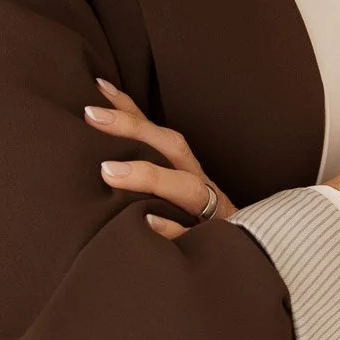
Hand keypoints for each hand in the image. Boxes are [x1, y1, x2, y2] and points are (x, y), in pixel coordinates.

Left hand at [84, 78, 239, 235]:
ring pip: (188, 188)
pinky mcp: (211, 243)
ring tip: (109, 171)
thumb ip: (144, 169)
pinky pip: (193, 235)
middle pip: (171, 147)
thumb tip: (100, 143)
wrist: (248, 252)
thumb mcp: (174, 189)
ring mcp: (209, 212)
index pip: (155, 131)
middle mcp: (198, 182)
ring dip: (149, 176)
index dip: (128, 108)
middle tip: (92, 115)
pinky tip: (146, 221)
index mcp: (186, 168)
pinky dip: (172, 229)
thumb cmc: (196, 221)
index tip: (98, 87)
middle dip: (132, 128)